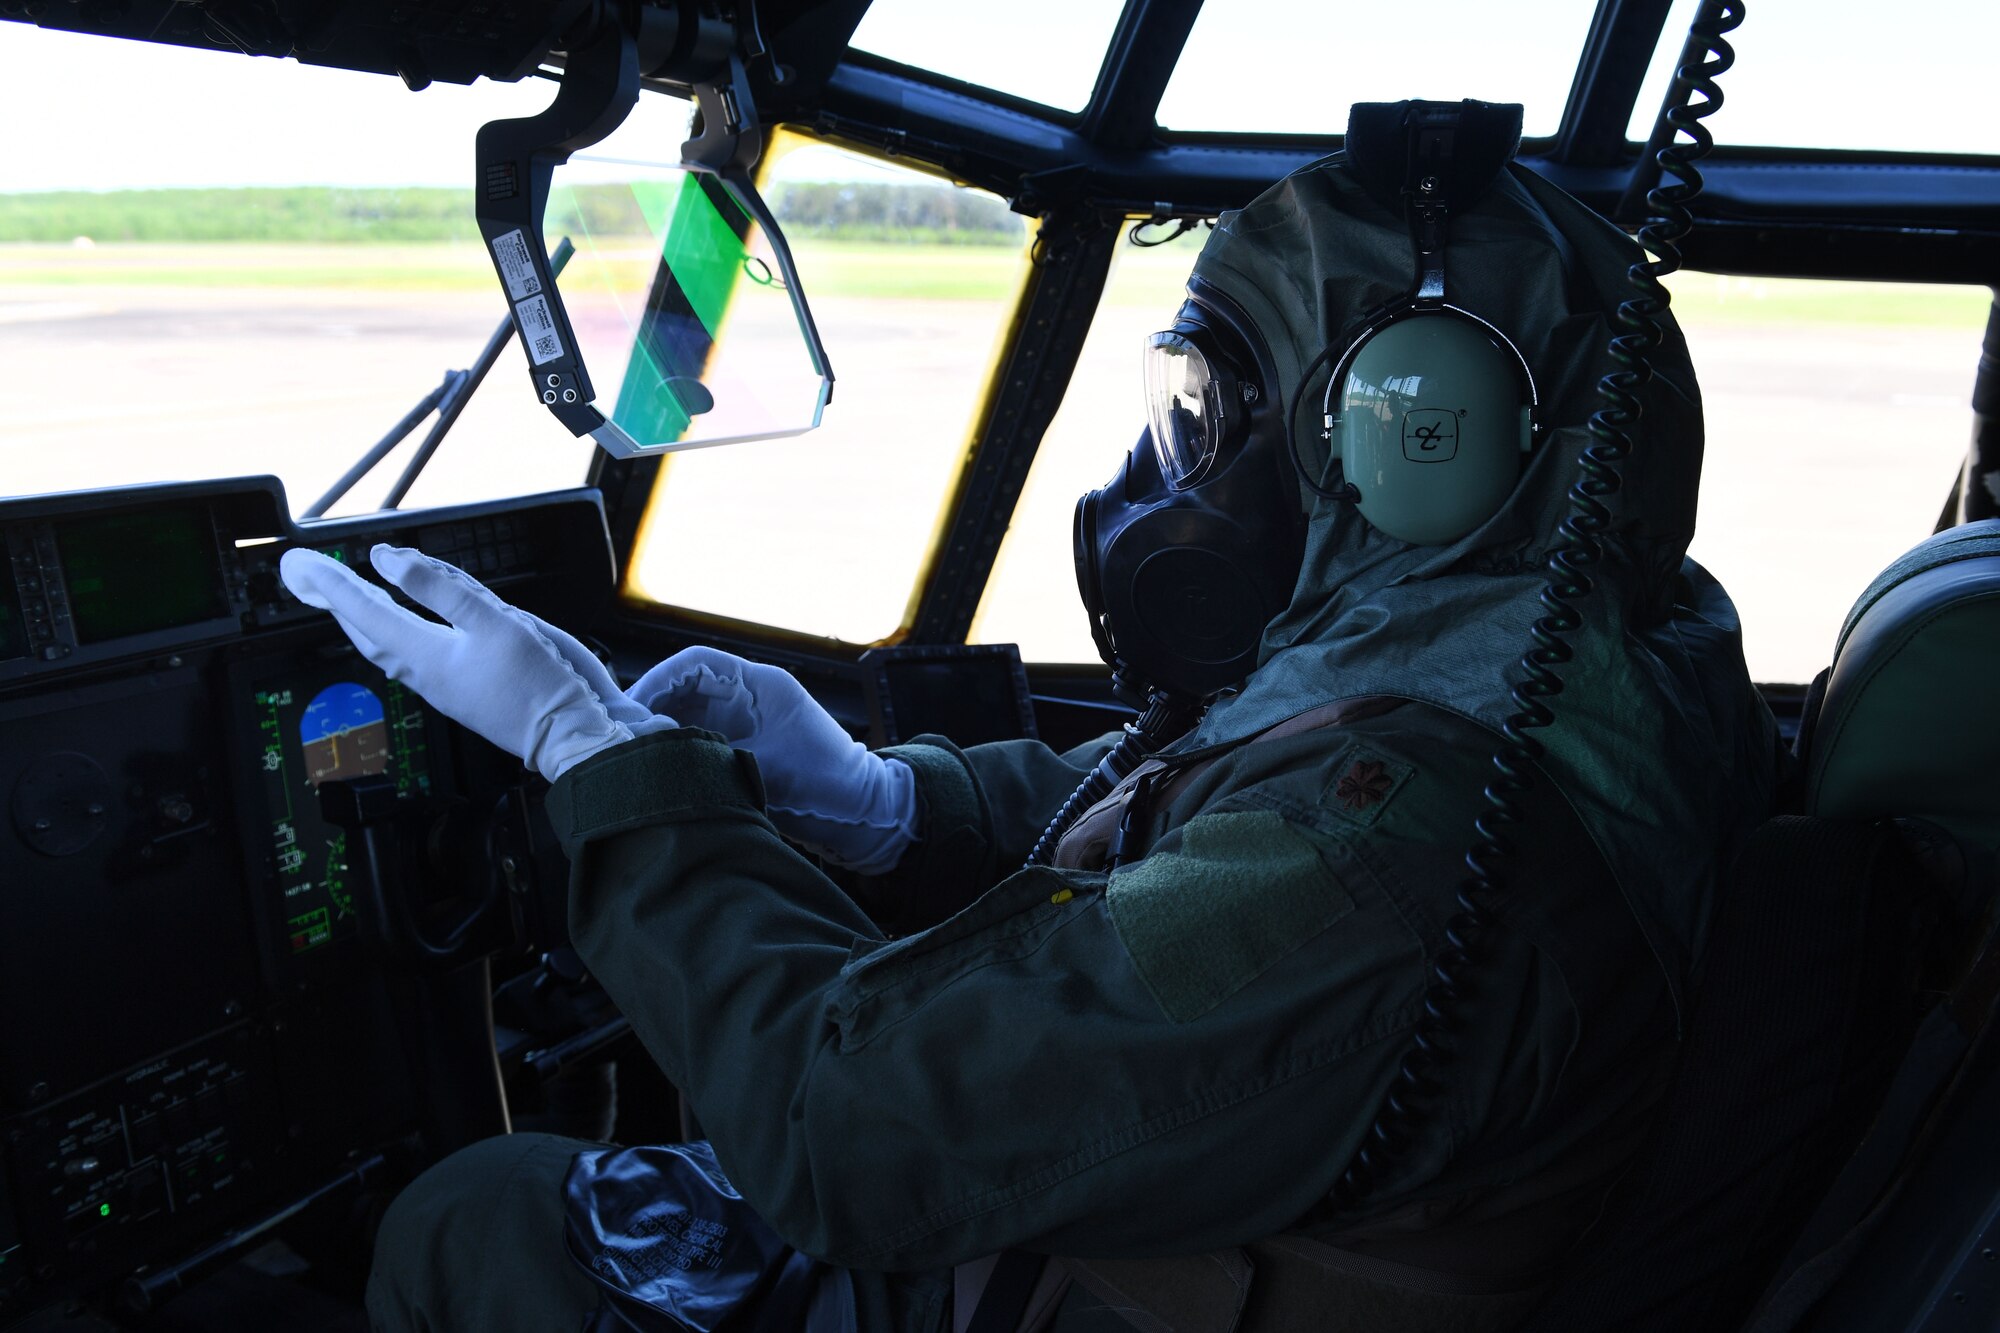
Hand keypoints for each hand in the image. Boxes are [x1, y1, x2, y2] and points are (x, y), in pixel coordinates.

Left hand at [280, 544, 672, 782]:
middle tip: (309, 576)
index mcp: (424, 653)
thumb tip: (388, 562)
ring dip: (360, 616)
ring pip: (384, 644)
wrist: (568, 734)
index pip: (363, 609)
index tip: (301, 565)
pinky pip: (408, 653)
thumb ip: (441, 588)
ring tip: (344, 595)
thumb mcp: (494, 620)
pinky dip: (390, 630)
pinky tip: (397, 625)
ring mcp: (439, 684)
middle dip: (336, 601)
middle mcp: (423, 671)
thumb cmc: (539, 684)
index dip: (331, 583)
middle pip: (364, 630)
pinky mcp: (457, 689)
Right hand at [626, 647, 915, 874]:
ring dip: (661, 731)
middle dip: (651, 707)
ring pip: (686, 715)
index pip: (696, 663)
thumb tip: (665, 758)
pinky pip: (697, 742)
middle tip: (623, 736)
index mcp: (761, 686)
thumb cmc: (832, 785)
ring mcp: (744, 725)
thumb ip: (716, 759)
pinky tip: (660, 772)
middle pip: (683, 688)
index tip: (633, 705)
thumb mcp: (772, 770)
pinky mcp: (741, 752)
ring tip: (637, 756)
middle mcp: (749, 699)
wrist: (864, 815)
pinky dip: (676, 752)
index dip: (659, 679)